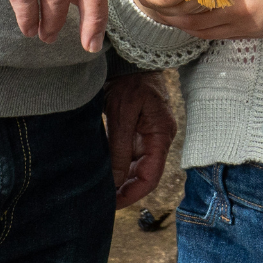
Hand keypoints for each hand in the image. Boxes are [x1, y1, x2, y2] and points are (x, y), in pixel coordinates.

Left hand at [105, 71, 175, 209]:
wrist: (130, 56)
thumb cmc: (129, 80)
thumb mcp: (121, 114)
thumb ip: (119, 150)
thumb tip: (115, 183)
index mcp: (161, 135)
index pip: (150, 177)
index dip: (132, 195)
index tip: (112, 205)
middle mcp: (159, 137)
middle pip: (144, 174)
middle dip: (125, 190)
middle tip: (102, 200)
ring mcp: (150, 133)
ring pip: (137, 166)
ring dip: (120, 178)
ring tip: (100, 189)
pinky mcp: (139, 128)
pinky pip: (130, 154)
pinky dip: (118, 164)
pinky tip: (103, 170)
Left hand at [134, 0, 262, 39]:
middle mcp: (237, 14)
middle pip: (190, 20)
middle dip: (166, 13)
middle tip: (148, 3)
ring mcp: (245, 27)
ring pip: (202, 32)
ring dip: (180, 24)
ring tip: (163, 13)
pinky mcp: (253, 34)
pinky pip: (219, 36)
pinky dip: (201, 29)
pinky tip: (191, 19)